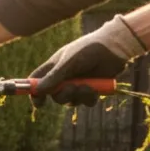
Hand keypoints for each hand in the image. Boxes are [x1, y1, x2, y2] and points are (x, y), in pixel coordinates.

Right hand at [30, 16, 144, 105]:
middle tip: (72, 88)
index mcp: (54, 68)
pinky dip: (89, 98)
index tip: (39, 102)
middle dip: (62, 95)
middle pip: (54, 96)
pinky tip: (95, 89)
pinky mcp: (91, 90)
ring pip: (70, 101)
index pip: (37, 82)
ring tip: (88, 86)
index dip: (34, 93)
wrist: (114, 48)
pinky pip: (85, 102)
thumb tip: (38, 91)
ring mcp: (77, 85)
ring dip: (78, 96)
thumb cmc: (88, 49)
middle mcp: (64, 78)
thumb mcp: (69, 62)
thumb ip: (54, 76)